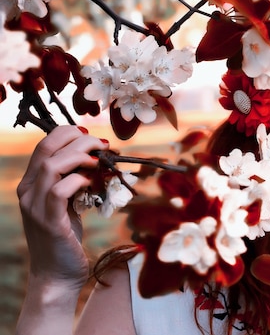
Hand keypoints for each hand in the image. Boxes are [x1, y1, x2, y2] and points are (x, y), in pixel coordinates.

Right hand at [17, 125, 108, 288]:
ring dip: (80, 155)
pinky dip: (78, 180)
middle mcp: (28, 191)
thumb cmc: (66, 237)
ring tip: (100, 158)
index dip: (68, 134)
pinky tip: (92, 182)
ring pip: (51, 165)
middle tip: (101, 143)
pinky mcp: (49, 221)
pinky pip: (59, 191)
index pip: (44, 145)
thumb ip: (73, 182)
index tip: (91, 135)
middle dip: (77, 139)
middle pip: (47, 149)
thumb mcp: (68, 204)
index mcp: (31, 184)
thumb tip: (96, 158)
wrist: (57, 275)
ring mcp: (35, 206)